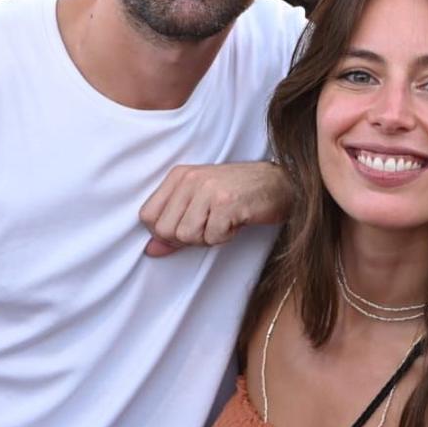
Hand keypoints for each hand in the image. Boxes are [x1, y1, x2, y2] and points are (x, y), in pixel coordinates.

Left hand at [140, 163, 292, 257]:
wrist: (279, 184)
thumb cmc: (238, 194)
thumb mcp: (199, 205)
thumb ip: (173, 227)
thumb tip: (151, 250)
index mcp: (179, 176)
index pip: (148, 216)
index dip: (165, 232)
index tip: (189, 226)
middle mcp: (190, 179)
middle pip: (166, 230)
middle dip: (188, 238)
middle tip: (210, 224)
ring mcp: (208, 189)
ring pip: (187, 235)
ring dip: (208, 237)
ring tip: (224, 221)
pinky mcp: (226, 202)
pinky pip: (212, 237)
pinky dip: (225, 237)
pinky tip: (236, 221)